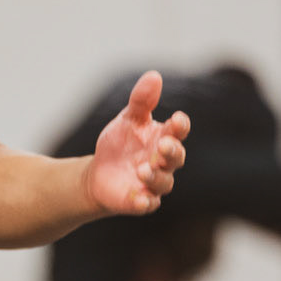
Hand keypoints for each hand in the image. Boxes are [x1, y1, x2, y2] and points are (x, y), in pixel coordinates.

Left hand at [84, 72, 188, 217]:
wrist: (99, 174)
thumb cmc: (120, 144)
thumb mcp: (128, 119)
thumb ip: (142, 101)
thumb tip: (154, 76)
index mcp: (164, 138)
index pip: (179, 132)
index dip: (180, 126)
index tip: (177, 120)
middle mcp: (164, 162)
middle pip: (176, 157)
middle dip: (171, 151)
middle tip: (161, 146)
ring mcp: (153, 183)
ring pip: (163, 182)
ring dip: (156, 176)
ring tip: (143, 169)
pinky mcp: (139, 201)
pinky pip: (146, 204)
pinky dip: (143, 201)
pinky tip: (137, 197)